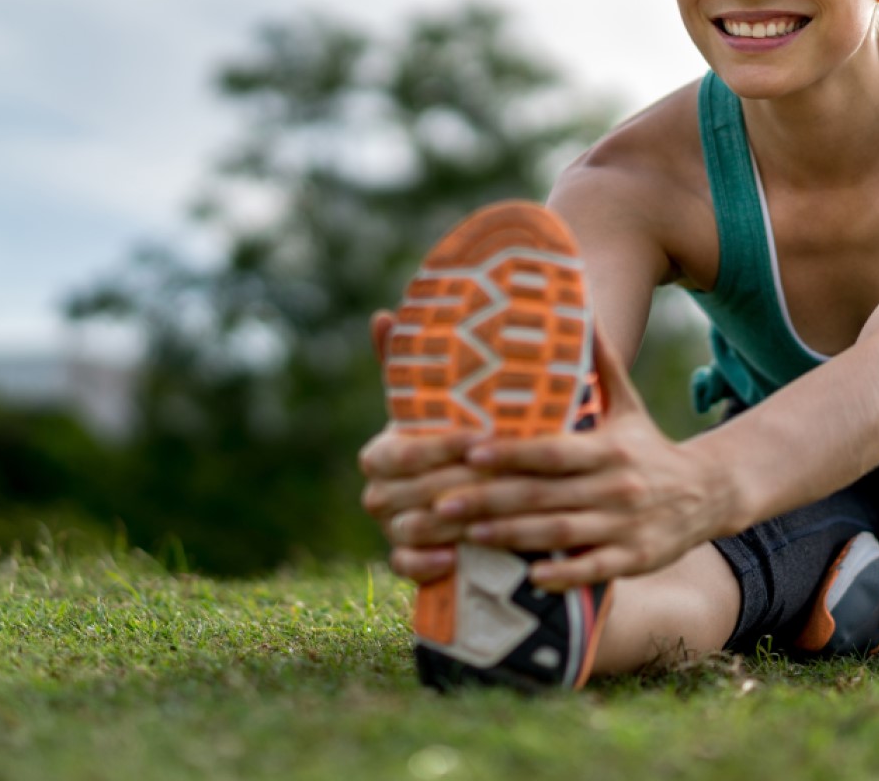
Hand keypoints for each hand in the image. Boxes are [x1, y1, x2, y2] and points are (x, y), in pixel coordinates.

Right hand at [357, 310, 482, 582]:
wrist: (474, 499)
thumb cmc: (457, 441)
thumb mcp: (442, 406)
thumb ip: (411, 367)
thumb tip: (383, 313)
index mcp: (382, 452)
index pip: (404, 451)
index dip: (441, 446)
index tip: (482, 437)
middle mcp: (378, 491)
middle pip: (410, 491)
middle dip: (457, 483)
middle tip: (500, 478)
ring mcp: (390, 529)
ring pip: (411, 527)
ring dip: (450, 522)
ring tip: (490, 514)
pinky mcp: (404, 563)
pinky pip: (405, 566)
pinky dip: (428, 562)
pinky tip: (457, 555)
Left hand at [427, 329, 721, 590]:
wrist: (708, 493)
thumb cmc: (647, 446)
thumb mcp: (627, 404)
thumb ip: (600, 362)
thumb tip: (579, 306)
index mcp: (609, 448)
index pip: (551, 451)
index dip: (510, 452)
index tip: (468, 452)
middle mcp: (616, 487)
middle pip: (544, 495)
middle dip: (491, 500)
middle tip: (441, 502)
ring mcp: (625, 526)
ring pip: (560, 534)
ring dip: (512, 537)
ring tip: (467, 534)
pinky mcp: (634, 560)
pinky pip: (592, 570)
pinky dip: (562, 576)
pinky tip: (527, 578)